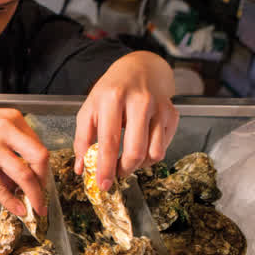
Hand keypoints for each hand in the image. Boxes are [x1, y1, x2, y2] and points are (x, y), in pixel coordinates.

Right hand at [0, 103, 48, 216]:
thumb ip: (8, 145)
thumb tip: (19, 177)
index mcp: (12, 119)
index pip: (38, 146)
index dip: (43, 168)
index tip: (42, 181)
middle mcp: (6, 130)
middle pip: (39, 158)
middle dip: (45, 181)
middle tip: (44, 196)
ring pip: (24, 175)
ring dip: (35, 195)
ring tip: (37, 208)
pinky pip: (0, 187)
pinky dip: (11, 201)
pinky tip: (17, 209)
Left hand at [73, 51, 178, 190]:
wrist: (140, 69)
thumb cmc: (111, 91)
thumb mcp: (89, 109)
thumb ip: (82, 139)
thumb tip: (81, 169)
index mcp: (113, 98)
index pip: (109, 141)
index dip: (106, 167)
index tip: (103, 184)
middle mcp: (140, 101)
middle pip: (136, 150)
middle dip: (124, 170)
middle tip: (116, 174)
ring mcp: (160, 107)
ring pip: (154, 153)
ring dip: (139, 165)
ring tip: (127, 159)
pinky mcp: (173, 114)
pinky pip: (164, 147)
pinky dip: (151, 155)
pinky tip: (140, 147)